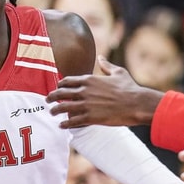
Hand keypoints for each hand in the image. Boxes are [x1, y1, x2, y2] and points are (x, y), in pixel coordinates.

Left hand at [47, 56, 163, 128]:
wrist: (136, 103)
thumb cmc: (129, 88)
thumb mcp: (118, 72)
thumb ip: (106, 65)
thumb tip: (101, 57)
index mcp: (89, 79)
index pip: (67, 81)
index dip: (60, 85)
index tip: (57, 88)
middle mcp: (85, 91)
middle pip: (61, 94)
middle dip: (52, 97)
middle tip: (47, 101)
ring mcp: (86, 105)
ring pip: (64, 108)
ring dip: (55, 111)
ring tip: (52, 113)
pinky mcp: (90, 117)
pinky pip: (73, 121)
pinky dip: (65, 123)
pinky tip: (61, 125)